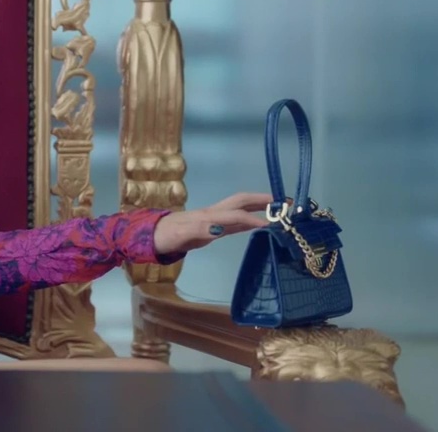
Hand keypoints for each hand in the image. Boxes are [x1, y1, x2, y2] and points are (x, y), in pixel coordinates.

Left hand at [152, 192, 270, 255]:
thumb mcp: (179, 236)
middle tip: (286, 203)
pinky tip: (258, 224)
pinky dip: (250, 220)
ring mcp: (213, 219)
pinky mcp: (211, 227)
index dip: (255, 218)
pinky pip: (234, 221)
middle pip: (241, 202)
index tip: (275, 224)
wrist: (151, 237)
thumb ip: (198, 231)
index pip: (236, 214)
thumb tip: (218, 228)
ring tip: (279, 210)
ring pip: (240, 209)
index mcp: (208, 216)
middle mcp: (213, 214)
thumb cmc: (164, 237)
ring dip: (259, 207)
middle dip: (263, 201)